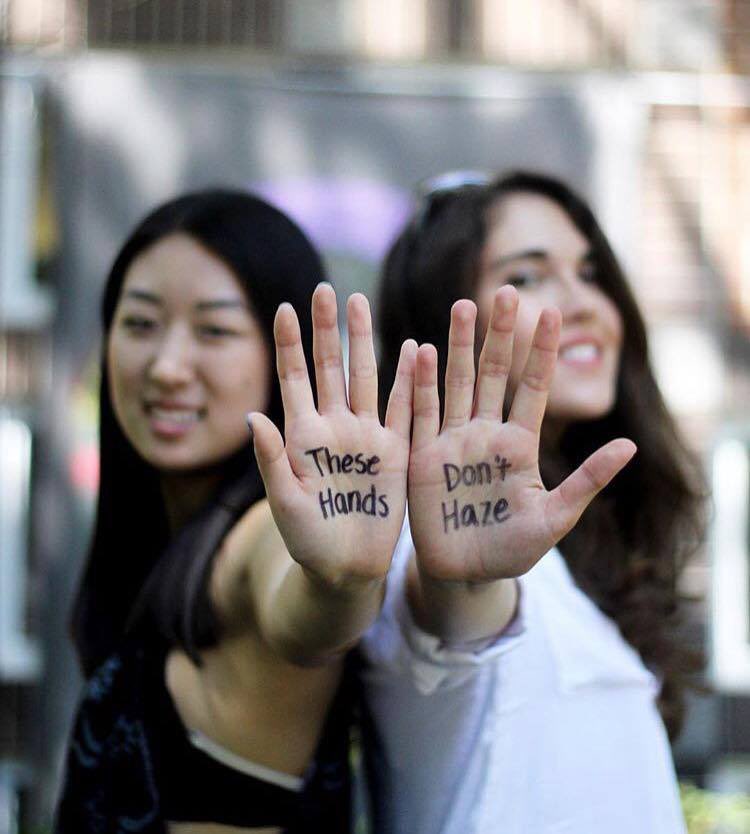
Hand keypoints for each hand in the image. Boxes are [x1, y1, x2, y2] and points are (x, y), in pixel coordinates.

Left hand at [249, 284, 415, 586]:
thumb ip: (272, 460)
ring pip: (366, 378)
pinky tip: (416, 348)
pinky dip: (410, 381)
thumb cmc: (306, 542)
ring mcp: (366, 437)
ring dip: (365, 341)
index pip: (292, 378)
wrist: (346, 570)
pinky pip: (405, 409)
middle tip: (325, 288)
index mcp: (302, 436)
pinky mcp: (395, 452)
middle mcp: (334, 427)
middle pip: (329, 367)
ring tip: (361, 303)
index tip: (285, 306)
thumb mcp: (285, 503)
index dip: (288, 343)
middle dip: (327, 328)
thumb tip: (252, 416)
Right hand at [407, 285, 635, 583]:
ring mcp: (452, 441)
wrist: (465, 574)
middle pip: (493, 374)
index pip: (533, 387)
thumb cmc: (513, 550)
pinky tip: (419, 350)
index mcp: (518, 444)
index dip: (542, 351)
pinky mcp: (423, 455)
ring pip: (455, 383)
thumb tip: (630, 445)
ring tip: (462, 306)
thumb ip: (586, 481)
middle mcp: (485, 433)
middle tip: (505, 291)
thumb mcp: (555, 518)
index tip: (552, 312)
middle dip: (498, 333)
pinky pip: (420, 413)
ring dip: (456, 346)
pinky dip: (419, 383)